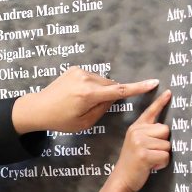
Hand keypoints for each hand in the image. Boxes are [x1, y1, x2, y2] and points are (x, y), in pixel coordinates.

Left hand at [11, 67, 160, 133]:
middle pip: (110, 85)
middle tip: (90, 108)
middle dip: (107, 95)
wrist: (38, 108)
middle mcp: (84, 80)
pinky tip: (76, 94)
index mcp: (88, 95)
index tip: (153, 82)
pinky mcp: (74, 69)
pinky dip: (90, 85)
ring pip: (102, 81)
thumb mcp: (85, 122)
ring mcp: (79, 72)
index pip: (119, 91)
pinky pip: (92, 77)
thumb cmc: (61, 120)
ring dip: (98, 90)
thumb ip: (103, 108)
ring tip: (80, 101)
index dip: (138, 88)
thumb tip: (113, 96)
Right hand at [112, 89, 171, 191]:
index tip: (169, 92)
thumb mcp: (136, 143)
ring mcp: (139, 143)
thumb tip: (164, 128)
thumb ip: (148, 133)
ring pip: (167, 144)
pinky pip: (165, 155)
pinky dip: (162, 163)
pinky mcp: (144, 154)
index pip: (150, 112)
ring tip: (150, 160)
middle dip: (163, 142)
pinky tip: (152, 166)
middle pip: (165, 129)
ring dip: (162, 155)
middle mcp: (136, 132)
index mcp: (135, 128)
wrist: (121, 179)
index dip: (160, 102)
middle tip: (151, 152)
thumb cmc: (133, 162)